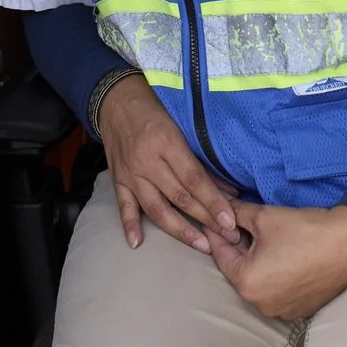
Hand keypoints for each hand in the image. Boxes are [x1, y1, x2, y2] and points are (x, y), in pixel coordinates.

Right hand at [99, 77, 239, 253]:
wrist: (116, 100)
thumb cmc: (156, 109)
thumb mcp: (182, 127)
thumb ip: (201, 160)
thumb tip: (228, 190)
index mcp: (167, 143)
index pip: (194, 180)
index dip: (213, 202)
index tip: (230, 221)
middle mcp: (147, 161)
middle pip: (180, 197)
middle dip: (206, 220)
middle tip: (227, 238)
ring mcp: (130, 172)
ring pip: (156, 208)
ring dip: (180, 230)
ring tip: (201, 246)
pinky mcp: (118, 179)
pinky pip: (124, 206)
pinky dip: (129, 225)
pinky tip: (137, 243)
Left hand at [209, 202, 346, 320]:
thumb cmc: (306, 230)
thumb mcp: (265, 217)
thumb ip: (238, 214)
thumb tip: (222, 207)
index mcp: (247, 284)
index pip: (221, 255)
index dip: (216, 233)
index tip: (212, 220)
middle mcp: (261, 305)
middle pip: (240, 270)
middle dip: (238, 248)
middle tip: (238, 226)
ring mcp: (282, 311)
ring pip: (260, 281)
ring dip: (258, 262)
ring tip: (264, 240)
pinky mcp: (301, 310)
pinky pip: (279, 290)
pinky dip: (277, 274)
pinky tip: (284, 255)